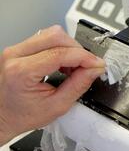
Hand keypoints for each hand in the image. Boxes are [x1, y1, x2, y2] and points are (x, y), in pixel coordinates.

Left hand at [0, 26, 104, 144]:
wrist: (1, 117)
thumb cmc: (21, 115)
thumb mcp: (57, 106)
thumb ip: (78, 85)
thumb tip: (95, 69)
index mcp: (21, 72)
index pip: (60, 53)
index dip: (85, 57)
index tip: (98, 64)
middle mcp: (15, 55)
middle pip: (56, 36)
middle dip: (78, 49)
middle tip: (86, 66)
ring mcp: (15, 50)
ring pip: (51, 34)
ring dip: (69, 48)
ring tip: (73, 67)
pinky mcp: (19, 48)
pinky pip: (45, 38)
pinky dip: (60, 49)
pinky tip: (63, 64)